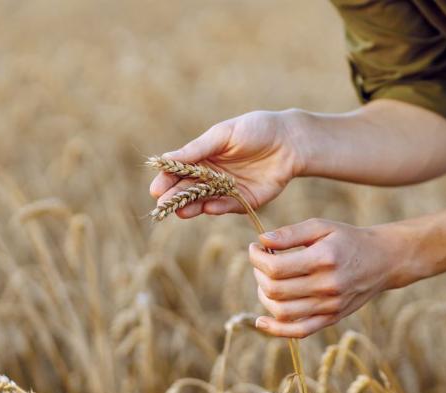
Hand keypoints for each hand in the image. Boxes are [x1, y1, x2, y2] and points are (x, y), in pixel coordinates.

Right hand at [149, 110, 306, 217]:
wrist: (290, 140)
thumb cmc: (255, 129)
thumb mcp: (223, 134)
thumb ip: (197, 149)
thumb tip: (166, 158)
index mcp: (203, 157)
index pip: (178, 171)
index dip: (166, 180)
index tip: (155, 189)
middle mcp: (211, 176)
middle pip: (188, 189)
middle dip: (174, 197)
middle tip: (162, 206)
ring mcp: (227, 189)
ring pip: (205, 201)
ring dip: (192, 206)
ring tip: (180, 211)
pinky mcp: (245, 201)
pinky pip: (229, 206)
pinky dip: (218, 208)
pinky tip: (208, 208)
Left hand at [248, 218, 416, 337]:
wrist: (383, 260)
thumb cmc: (348, 239)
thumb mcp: (322, 226)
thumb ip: (291, 233)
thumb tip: (262, 241)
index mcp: (324, 259)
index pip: (276, 267)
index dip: (257, 258)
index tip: (255, 247)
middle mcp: (328, 286)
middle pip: (275, 290)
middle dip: (258, 274)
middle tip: (261, 262)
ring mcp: (331, 306)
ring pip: (282, 312)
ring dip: (263, 296)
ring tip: (266, 281)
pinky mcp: (332, 318)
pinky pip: (299, 331)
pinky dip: (276, 330)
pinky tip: (260, 322)